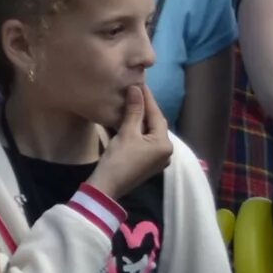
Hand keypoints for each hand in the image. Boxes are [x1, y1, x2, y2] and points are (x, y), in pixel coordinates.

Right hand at [87, 85, 172, 201]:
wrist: (106, 188)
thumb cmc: (118, 160)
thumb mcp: (126, 133)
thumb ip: (134, 111)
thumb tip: (136, 89)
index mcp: (165, 144)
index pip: (157, 115)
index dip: (148, 99)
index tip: (140, 84)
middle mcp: (166, 152)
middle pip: (155, 124)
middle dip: (145, 109)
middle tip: (135, 93)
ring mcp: (158, 159)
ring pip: (150, 133)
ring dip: (140, 119)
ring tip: (131, 104)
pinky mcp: (147, 163)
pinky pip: (145, 142)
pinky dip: (138, 131)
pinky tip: (130, 121)